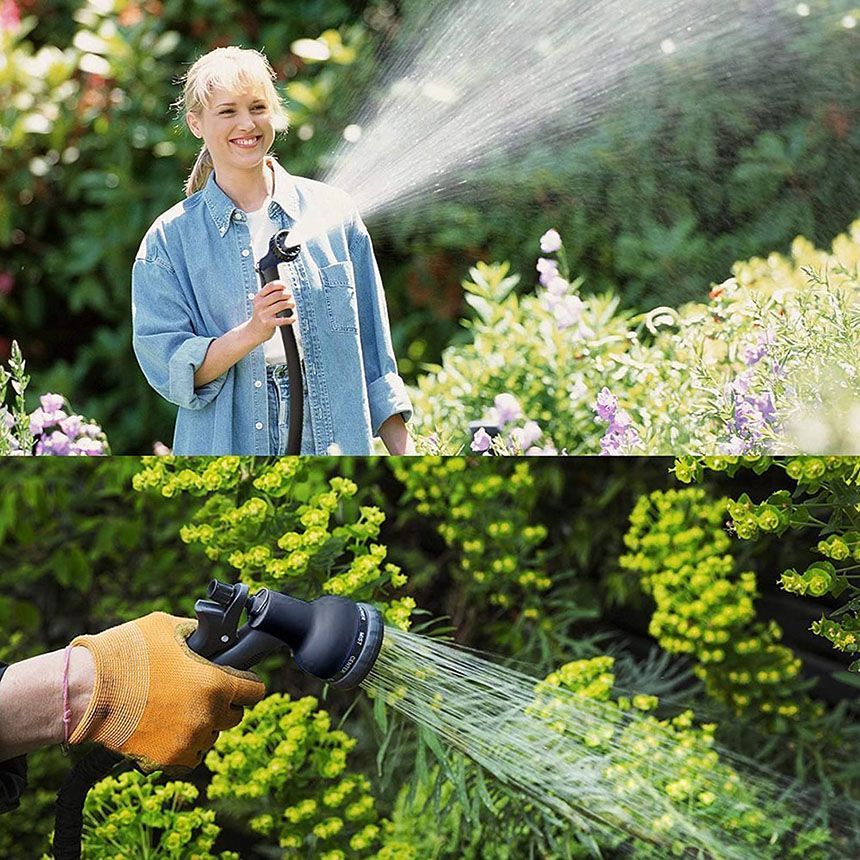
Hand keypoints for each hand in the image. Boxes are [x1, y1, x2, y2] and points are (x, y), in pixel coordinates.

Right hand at [69, 612, 264, 770]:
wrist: (86, 691)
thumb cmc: (126, 654)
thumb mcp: (168, 628)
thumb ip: (198, 635)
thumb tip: (213, 636)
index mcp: (215, 683)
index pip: (254, 691)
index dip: (248, 683)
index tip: (239, 680)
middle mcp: (207, 716)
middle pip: (234, 715)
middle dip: (224, 703)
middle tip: (203, 691)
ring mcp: (188, 741)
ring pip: (212, 736)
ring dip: (203, 724)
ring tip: (179, 708)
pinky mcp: (167, 760)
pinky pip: (190, 756)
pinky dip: (185, 745)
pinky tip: (170, 728)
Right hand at [248, 280, 295, 344]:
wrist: (253, 331)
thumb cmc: (261, 316)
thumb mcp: (261, 304)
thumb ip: (269, 296)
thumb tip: (285, 289)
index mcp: (258, 297)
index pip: (270, 286)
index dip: (280, 285)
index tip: (286, 287)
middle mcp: (260, 304)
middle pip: (278, 294)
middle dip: (288, 295)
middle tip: (291, 298)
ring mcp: (263, 314)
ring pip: (282, 305)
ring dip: (291, 304)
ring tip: (292, 305)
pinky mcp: (268, 323)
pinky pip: (282, 320)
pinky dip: (290, 318)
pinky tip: (293, 318)